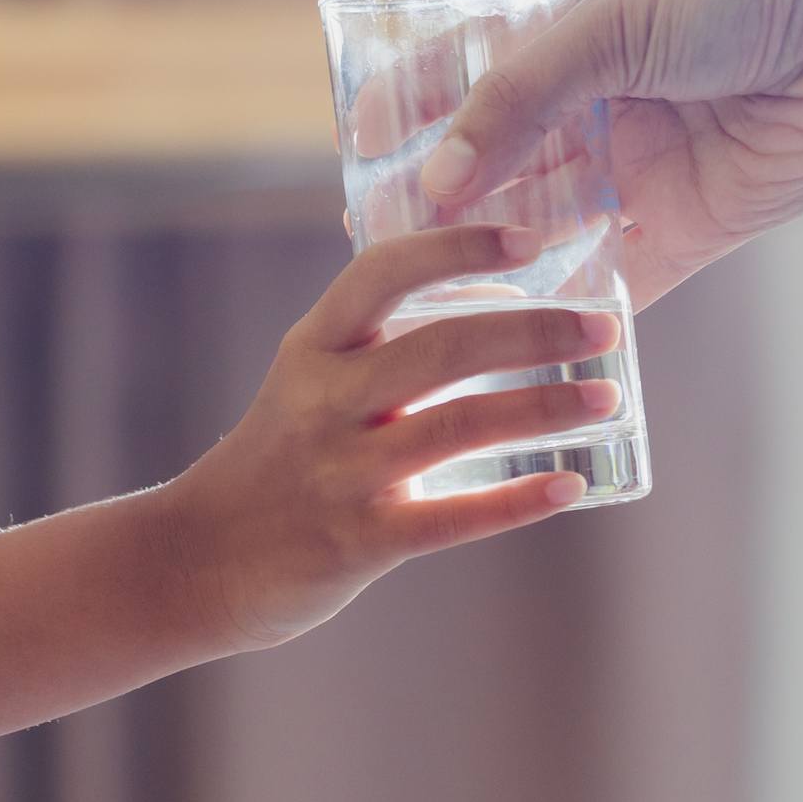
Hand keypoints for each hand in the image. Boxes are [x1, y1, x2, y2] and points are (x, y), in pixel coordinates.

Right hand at [160, 222, 622, 650]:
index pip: (382, 273)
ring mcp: (341, 472)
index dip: (457, 248)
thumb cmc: (272, 464)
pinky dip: (518, 501)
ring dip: (545, 409)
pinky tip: (570, 486)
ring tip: (606, 398)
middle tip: (602, 329)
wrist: (196, 561)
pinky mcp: (357, 541)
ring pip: (459, 426)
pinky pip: (452, 517)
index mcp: (312, 349)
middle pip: (442, 347)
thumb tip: (476, 299)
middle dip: (534, 333)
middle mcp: (323, 400)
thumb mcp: (303, 383)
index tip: (527, 240)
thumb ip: (371, 346)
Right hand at [411, 0, 802, 305]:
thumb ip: (517, 103)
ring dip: (492, 262)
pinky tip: (513, 336)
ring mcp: (640, 174)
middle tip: (377, 238)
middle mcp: (600, 112)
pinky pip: (616, 282)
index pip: (471, 83)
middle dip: (440, 203)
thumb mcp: (605, 27)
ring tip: (425, 296)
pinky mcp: (688, 231)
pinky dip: (571, 311)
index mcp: (574, 42)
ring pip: (545, 231)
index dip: (413, 115)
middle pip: (500, 169)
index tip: (359, 147)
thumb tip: (438, 182)